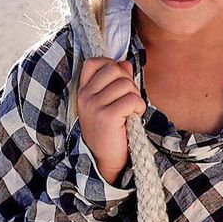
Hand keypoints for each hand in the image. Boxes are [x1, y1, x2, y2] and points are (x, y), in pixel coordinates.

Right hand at [77, 56, 146, 184]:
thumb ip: (116, 81)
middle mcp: (85, 97)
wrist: (104, 159)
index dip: (111, 65)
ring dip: (135, 96)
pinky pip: (131, 100)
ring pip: (125, 84)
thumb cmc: (109, 129)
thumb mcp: (108, 102)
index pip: (93, 62)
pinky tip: (134, 116)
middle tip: (129, 98)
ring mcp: (94, 107)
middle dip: (128, 81)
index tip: (119, 80)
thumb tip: (125, 63)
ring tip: (132, 109)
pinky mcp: (107, 117)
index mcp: (83, 91)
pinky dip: (139, 106)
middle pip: (113, 69)